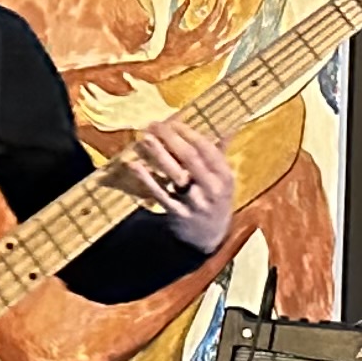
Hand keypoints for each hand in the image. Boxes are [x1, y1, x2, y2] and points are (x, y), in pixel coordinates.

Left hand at [114, 112, 239, 252]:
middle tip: (153, 124)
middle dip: (171, 138)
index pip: (207, 149)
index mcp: (225, 176)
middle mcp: (212, 188)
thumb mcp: (224, 179)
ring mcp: (195, 202)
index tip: (173, 122)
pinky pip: (161, 194)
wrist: (211, 238)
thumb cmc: (215, 200)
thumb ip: (220, 153)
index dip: (188, 133)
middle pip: (190, 158)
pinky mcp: (178, 214)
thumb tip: (226, 127)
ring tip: (144, 138)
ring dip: (159, 154)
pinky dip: (147, 179)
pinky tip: (135, 165)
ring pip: (175, 175)